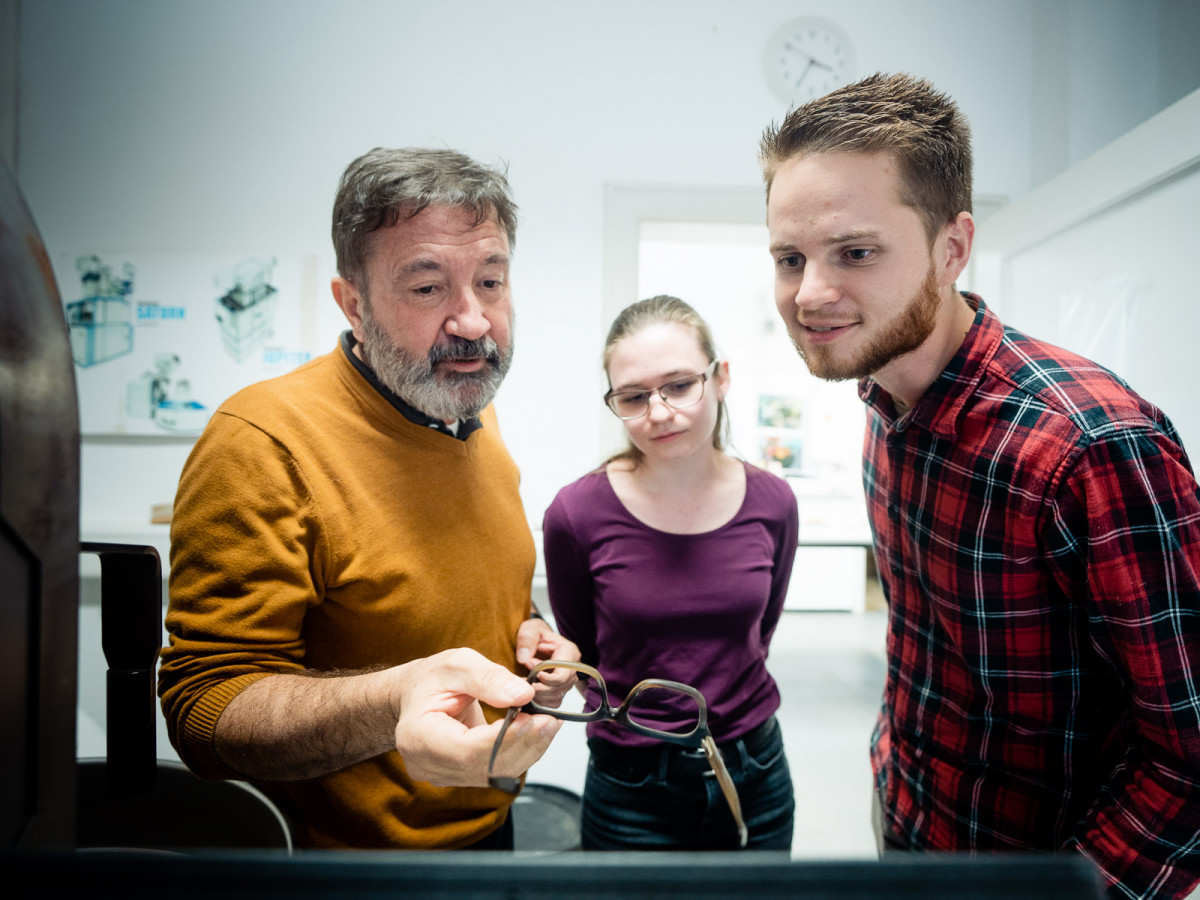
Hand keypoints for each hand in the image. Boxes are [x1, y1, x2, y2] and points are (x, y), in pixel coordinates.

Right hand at [391, 647, 560, 786]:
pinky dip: (518, 752)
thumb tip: (523, 694)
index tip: (532, 719)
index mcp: (416, 735)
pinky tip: (534, 733)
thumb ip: (489, 678)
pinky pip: (495, 771)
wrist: (417, 695)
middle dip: (522, 743)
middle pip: (483, 766)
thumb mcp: (458, 664)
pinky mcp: (459, 777)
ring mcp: (442, 775)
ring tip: (547, 724)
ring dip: (526, 750)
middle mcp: (425, 764)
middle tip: (549, 720)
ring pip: (494, 773)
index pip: (466, 750)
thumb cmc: (431, 679)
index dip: (503, 739)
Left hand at [515, 617, 580, 708]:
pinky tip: (527, 692)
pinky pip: (552, 703)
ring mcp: (566, 681)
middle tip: (523, 680)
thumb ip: (526, 638)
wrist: (534, 640)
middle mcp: (571, 668)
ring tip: (524, 682)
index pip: (563, 675)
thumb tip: (524, 658)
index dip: (546, 679)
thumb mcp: (529, 628)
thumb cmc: (534, 634)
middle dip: (539, 687)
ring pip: (556, 698)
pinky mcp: (559, 690)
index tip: (530, 676)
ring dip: (537, 694)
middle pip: (559, 688)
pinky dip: (539, 701)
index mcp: (569, 652)